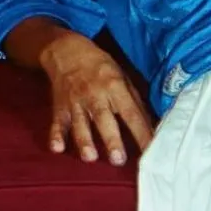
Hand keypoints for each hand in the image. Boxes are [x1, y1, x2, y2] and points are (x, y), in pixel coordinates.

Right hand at [39, 30, 153, 164]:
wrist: (66, 50)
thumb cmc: (101, 68)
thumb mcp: (123, 79)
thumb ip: (137, 105)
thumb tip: (153, 130)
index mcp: (115, 87)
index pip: (131, 114)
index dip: (141, 133)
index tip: (151, 152)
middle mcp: (95, 95)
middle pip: (104, 119)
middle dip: (111, 140)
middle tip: (118, 159)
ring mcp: (76, 101)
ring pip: (80, 123)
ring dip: (84, 141)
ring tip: (90, 158)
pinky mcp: (60, 106)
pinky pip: (58, 122)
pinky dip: (56, 135)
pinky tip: (57, 149)